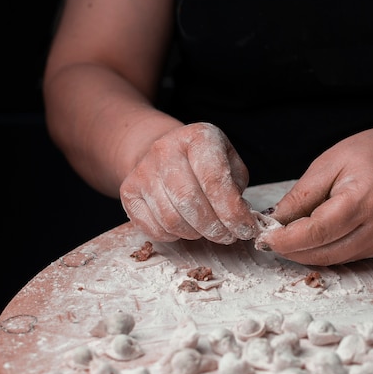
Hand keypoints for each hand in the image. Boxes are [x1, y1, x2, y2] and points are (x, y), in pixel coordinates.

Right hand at [120, 123, 257, 243]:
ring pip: (171, 219)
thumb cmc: (204, 163)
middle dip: (214, 228)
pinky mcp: (128, 191)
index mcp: (197, 137)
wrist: (164, 153)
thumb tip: (239, 220)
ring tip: (206, 230)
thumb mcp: (228, 163)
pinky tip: (185, 227)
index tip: (245, 229)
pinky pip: (153, 228)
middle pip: (189, 202)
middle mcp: (165, 149)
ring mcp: (142, 170)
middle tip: (227, 236)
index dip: (232, 212)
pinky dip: (174, 236)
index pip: (215, 180)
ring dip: (195, 233)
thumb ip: (236, 188)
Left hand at [255, 125, 372, 264]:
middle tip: (267, 237)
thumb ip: (301, 195)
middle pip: (323, 252)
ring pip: (331, 259)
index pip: (317, 231)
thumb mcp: (329, 163)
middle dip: (289, 249)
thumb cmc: (372, 153)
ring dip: (302, 253)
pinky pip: (341, 256)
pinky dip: (319, 250)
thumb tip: (274, 222)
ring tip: (283, 235)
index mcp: (365, 199)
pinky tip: (306, 236)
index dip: (286, 240)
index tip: (263, 238)